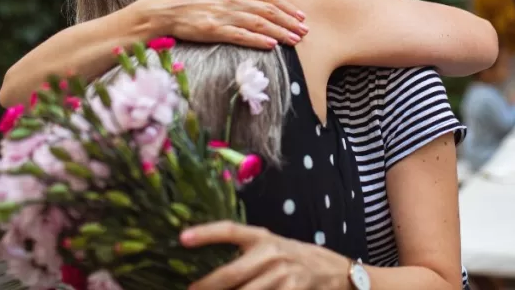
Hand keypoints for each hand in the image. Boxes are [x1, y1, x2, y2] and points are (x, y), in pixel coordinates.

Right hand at [132, 0, 308, 49]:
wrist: (165, 9)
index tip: (301, 16)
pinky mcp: (215, 30)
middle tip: (305, 31)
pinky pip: (241, 35)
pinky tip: (271, 45)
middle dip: (289, 22)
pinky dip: (258, 40)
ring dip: (280, 33)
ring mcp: (225, 14)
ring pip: (259, 24)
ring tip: (295, 40)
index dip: (287, 8)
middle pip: (268, 11)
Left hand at [181, 221, 350, 289]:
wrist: (332, 270)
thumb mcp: (271, 247)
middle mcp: (271, 253)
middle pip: (230, 273)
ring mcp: (282, 275)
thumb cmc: (292, 258)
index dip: (206, 233)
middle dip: (206, 286)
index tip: (182, 238)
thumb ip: (246, 253)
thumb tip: (209, 268)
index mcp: (263, 237)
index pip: (231, 230)